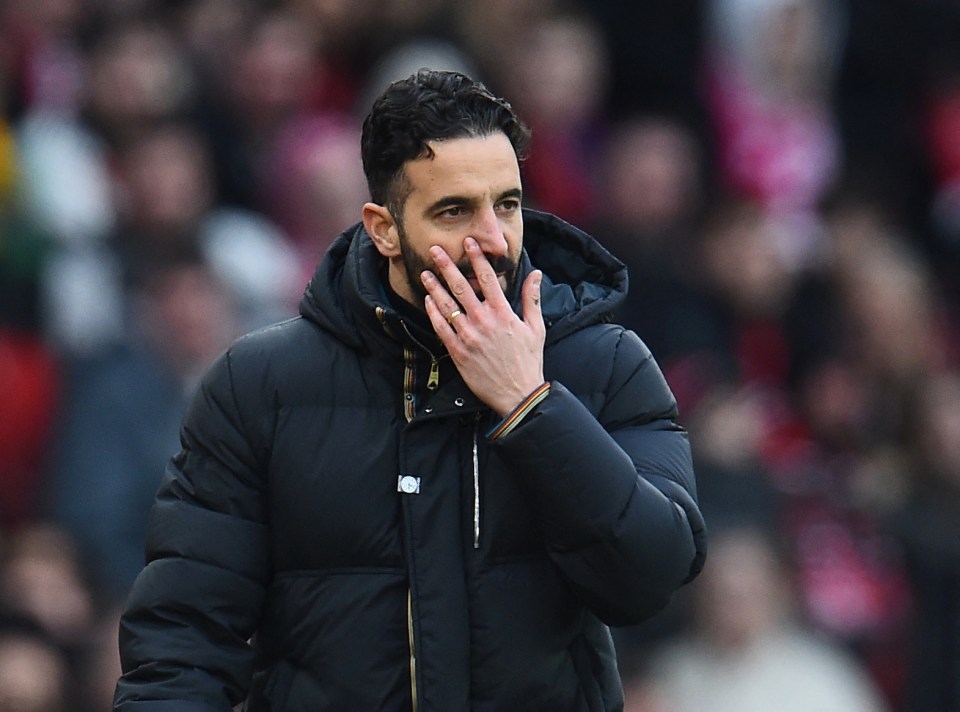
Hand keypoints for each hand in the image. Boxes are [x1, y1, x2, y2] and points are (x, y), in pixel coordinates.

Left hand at [421, 237, 545, 415]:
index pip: (488, 279)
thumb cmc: (528, 361)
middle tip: (434, 250)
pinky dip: (433, 313)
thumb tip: (536, 273)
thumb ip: (532, 298)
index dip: (477, 258)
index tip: (468, 242)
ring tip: (425, 273)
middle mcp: (484, 321)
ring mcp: (468, 337)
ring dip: (435, 287)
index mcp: (503, 313)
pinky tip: (428, 301)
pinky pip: (441, 328)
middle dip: (447, 266)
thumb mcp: (536, 327)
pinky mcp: (458, 352)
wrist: (518, 394)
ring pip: (447, 306)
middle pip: (461, 287)